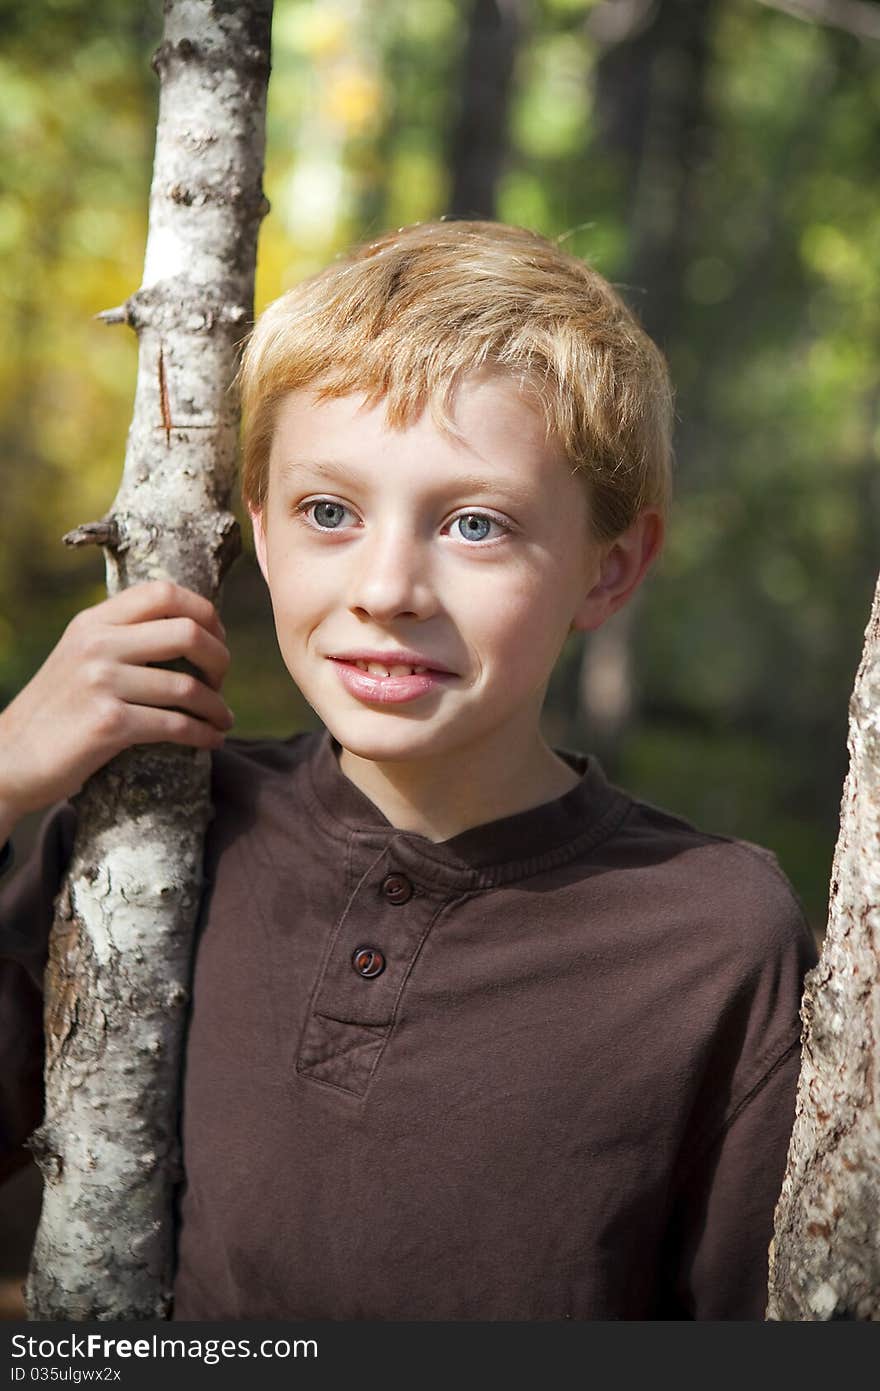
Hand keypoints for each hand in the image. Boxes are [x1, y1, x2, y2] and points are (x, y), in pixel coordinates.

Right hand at [0, 580, 233, 825]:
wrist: (8, 758)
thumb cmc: (56, 711)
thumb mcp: (79, 657)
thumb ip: (121, 638)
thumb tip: (190, 630)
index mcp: (93, 622)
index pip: (164, 592)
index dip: (204, 612)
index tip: (216, 639)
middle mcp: (97, 645)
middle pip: (187, 632)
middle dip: (220, 658)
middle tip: (221, 681)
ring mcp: (101, 683)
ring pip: (187, 686)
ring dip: (217, 707)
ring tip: (223, 719)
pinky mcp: (108, 723)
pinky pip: (176, 725)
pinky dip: (203, 734)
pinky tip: (211, 740)